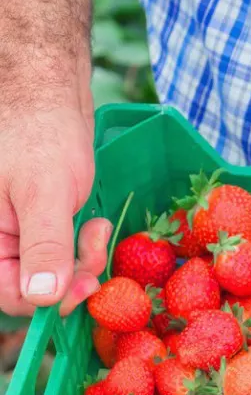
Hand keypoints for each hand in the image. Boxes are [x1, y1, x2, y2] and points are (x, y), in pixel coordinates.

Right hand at [0, 104, 111, 317]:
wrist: (49, 92)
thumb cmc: (38, 130)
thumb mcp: (42, 192)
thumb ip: (42, 245)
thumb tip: (43, 297)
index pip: (11, 296)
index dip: (50, 301)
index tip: (86, 286)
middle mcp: (0, 240)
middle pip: (39, 288)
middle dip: (75, 276)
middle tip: (97, 246)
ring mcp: (21, 233)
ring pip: (57, 272)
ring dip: (85, 260)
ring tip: (96, 227)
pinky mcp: (44, 224)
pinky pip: (65, 253)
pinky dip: (84, 247)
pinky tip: (94, 224)